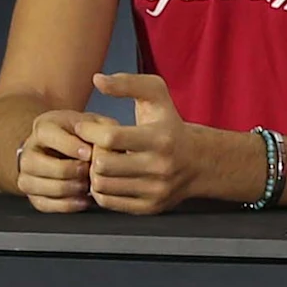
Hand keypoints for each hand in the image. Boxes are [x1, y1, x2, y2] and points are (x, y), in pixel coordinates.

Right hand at [14, 107, 113, 212]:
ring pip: (34, 184)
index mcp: (44, 127)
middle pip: (35, 163)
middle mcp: (30, 150)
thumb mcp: (97, 124)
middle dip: (66, 170)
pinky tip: (83, 200)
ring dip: (64, 188)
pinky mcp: (33, 193)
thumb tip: (106, 146)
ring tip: (87, 186)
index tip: (89, 154)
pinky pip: (42, 203)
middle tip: (89, 172)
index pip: (47, 135)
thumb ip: (103, 131)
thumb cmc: (88, 136)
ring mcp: (27, 173)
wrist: (75, 149)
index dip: (69, 146)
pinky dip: (64, 205)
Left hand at [84, 73, 244, 214]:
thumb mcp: (156, 97)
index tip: (86, 128)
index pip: (110, 138)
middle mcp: (161, 167)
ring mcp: (156, 190)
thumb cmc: (170, 126)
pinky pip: (108, 202)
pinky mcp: (150, 207)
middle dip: (91, 154)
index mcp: (161, 139)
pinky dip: (101, 190)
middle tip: (94, 147)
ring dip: (94, 172)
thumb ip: (127, 83)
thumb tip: (98, 80)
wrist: (200, 162)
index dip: (89, 131)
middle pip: (102, 164)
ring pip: (101, 185)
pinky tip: (109, 177)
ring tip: (101, 161)